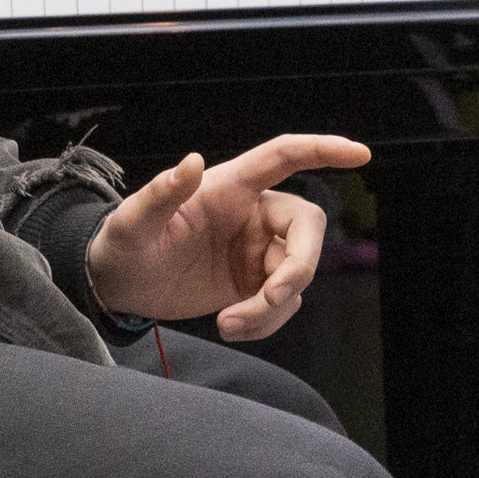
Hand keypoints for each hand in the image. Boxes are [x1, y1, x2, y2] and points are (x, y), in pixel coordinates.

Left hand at [86, 130, 370, 338]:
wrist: (119, 288)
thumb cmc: (122, 245)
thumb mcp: (133, 222)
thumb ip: (161, 194)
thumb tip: (192, 162)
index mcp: (230, 187)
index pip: (285, 157)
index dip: (323, 150)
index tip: (360, 153)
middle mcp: (251, 215)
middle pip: (306, 229)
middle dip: (300, 266)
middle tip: (272, 299)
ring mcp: (256, 252)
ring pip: (296, 275)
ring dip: (272, 307)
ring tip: (228, 324)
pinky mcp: (253, 285)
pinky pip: (282, 304)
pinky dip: (265, 322)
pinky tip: (231, 327)